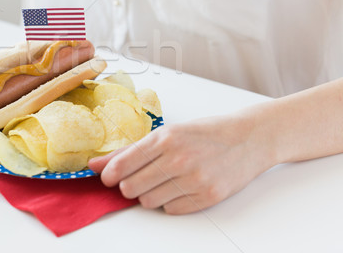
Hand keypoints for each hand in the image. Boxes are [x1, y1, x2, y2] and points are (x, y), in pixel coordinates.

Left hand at [88, 115, 274, 213]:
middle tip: (137, 178)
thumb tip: (95, 164)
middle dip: (128, 185)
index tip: (107, 177)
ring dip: (148, 194)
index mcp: (166, 138)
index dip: (109, 174)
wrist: (248, 138)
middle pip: (131, 187)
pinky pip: (171, 209)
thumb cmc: (205, 133)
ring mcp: (194, 180)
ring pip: (148, 202)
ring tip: (162, 180)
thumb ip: (130, 150)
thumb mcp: (167, 133)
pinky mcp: (208, 197)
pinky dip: (169, 201)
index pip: (123, 164)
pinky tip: (179, 187)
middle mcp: (179, 159)